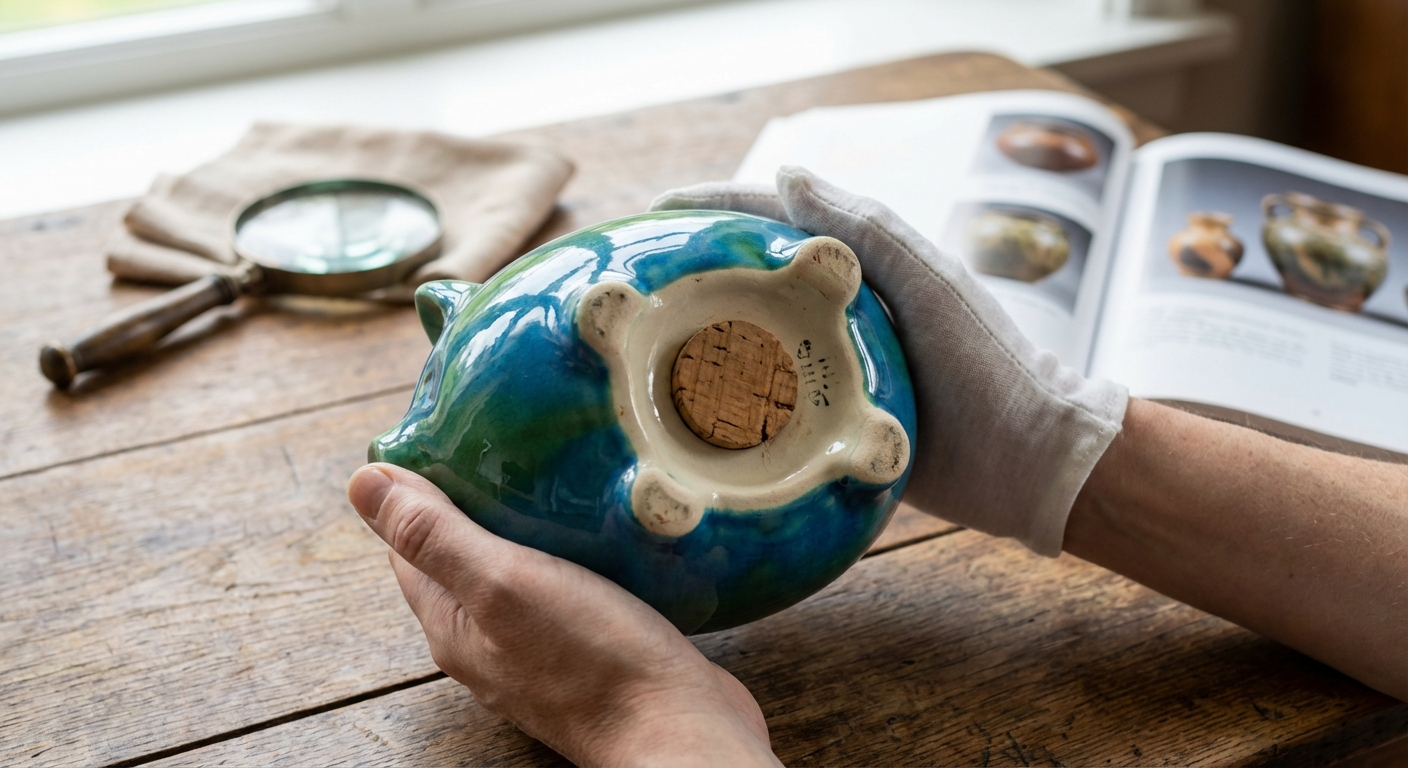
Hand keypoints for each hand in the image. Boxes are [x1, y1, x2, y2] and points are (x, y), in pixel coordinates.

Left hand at [347, 463, 778, 766]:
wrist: (680, 726)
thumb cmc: (591, 659)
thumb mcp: (502, 583)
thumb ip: (435, 536)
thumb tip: (360, 482)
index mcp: (454, 626)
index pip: (412, 548)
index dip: (417, 490)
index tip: (446, 432)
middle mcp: (490, 643)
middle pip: (464, 559)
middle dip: (477, 501)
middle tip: (507, 440)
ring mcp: (544, 650)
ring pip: (521, 573)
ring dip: (530, 526)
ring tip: (556, 472)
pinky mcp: (594, 649)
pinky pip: (570, 588)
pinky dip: (574, 552)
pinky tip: (602, 529)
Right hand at [651, 168, 1127, 554]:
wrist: (1030, 461)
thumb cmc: (989, 362)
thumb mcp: (929, 282)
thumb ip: (867, 228)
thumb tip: (788, 171)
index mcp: (863, 271)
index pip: (778, 223)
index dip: (718, 210)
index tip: (658, 209)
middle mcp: (841, 316)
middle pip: (752, 285)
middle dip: (694, 276)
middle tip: (636, 280)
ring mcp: (834, 372)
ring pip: (753, 349)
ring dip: (702, 343)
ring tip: (643, 344)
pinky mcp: (833, 429)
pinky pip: (770, 412)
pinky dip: (730, 406)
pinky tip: (688, 415)